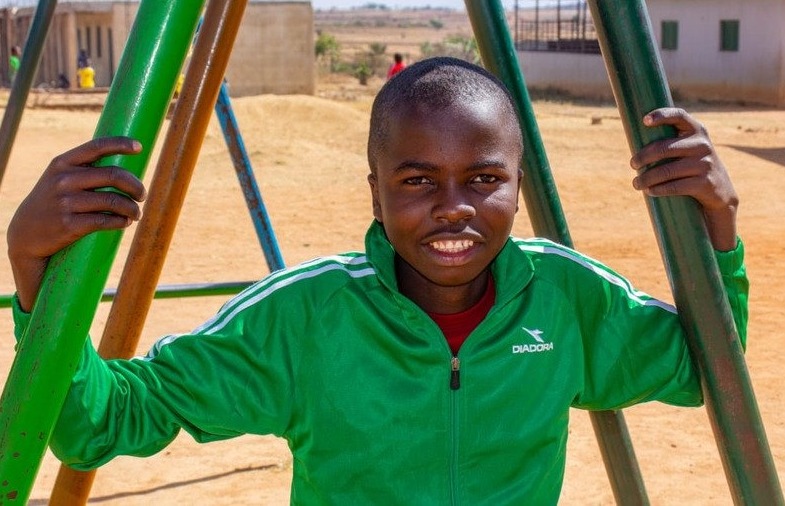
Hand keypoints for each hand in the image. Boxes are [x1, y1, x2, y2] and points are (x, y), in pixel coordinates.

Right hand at [8, 137, 145, 310]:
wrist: (26, 233)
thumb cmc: (53, 202)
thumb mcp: (59, 178)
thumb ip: (85, 169)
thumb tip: (124, 165)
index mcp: (62, 163)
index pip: (97, 146)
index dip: (121, 144)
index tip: (139, 148)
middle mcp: (64, 180)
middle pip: (114, 176)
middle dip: (136, 186)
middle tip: (142, 195)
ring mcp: (66, 202)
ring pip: (114, 201)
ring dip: (132, 208)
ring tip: (136, 213)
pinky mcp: (69, 225)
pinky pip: (106, 221)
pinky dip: (121, 222)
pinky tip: (125, 222)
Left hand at [630, 108, 737, 250]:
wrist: (721, 192)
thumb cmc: (693, 167)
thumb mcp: (688, 149)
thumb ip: (670, 142)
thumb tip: (635, 138)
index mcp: (697, 130)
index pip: (679, 116)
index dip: (661, 115)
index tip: (644, 121)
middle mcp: (702, 144)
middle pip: (664, 148)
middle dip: (643, 157)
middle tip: (632, 165)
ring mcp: (705, 164)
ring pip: (667, 171)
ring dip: (646, 178)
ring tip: (636, 184)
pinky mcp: (705, 183)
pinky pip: (675, 186)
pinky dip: (658, 190)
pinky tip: (649, 191)